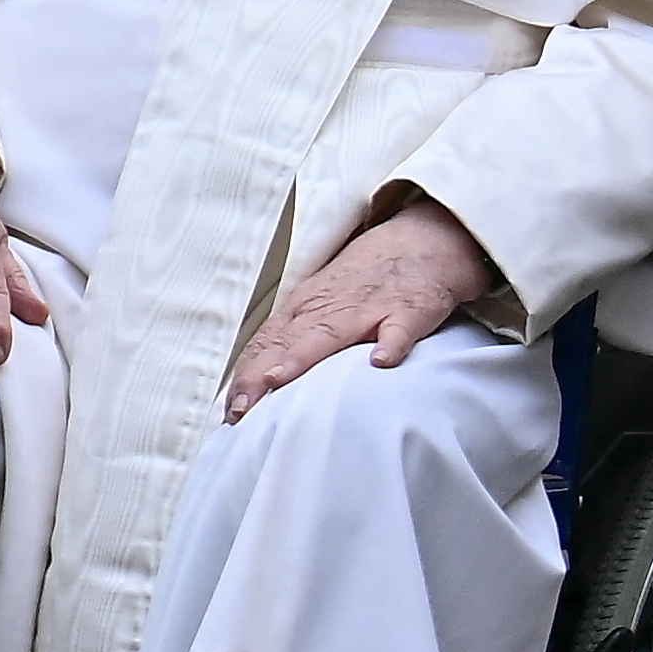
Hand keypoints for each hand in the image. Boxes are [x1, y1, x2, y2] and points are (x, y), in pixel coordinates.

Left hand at [231, 193, 500, 414]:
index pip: (266, 345)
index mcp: (305, 308)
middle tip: (241, 410)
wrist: (423, 239)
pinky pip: (399, 329)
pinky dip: (390, 343)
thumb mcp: (324, 303)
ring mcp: (368, 307)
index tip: (230, 411)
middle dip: (260, 375)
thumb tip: (267, 382)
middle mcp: (327, 307)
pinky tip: (382, 362)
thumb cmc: (367, 279)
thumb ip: (299, 339)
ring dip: (302, 357)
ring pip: (329, 333)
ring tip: (278, 380)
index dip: (245, 378)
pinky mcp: (409, 309)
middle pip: (286, 342)